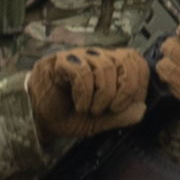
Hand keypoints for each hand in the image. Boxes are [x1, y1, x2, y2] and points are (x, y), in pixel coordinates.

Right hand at [24, 47, 150, 142]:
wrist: (37, 117)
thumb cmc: (67, 115)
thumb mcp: (99, 122)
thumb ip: (120, 116)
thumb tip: (141, 109)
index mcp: (110, 68)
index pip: (136, 61)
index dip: (139, 83)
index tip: (128, 105)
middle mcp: (97, 58)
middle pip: (126, 61)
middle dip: (125, 90)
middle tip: (113, 109)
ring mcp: (80, 57)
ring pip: (105, 67)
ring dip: (103, 95)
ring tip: (92, 110)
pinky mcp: (61, 62)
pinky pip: (82, 72)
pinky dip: (85, 94)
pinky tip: (80, 105)